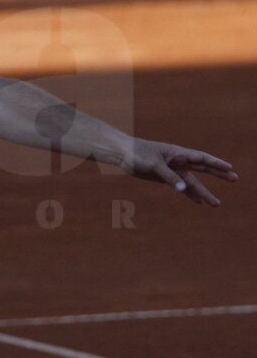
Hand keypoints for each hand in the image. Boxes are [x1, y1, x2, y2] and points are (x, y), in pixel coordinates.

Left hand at [119, 139, 238, 206]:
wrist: (122, 154)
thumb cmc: (137, 154)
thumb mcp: (154, 165)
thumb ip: (169, 176)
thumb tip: (183, 189)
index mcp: (178, 153)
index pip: (201, 158)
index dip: (216, 163)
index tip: (230, 168)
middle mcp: (178, 161)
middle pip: (202, 169)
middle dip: (218, 175)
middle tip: (235, 179)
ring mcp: (172, 170)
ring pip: (192, 182)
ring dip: (203, 192)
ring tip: (216, 204)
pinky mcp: (164, 178)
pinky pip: (180, 187)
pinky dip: (188, 194)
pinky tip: (197, 201)